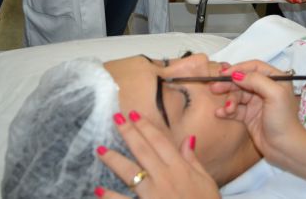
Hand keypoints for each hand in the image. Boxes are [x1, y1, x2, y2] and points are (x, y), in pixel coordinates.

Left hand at [96, 111, 218, 198]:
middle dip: (128, 132)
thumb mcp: (206, 181)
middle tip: (116, 118)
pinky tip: (99, 190)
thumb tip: (188, 138)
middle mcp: (165, 177)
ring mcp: (153, 194)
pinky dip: (111, 197)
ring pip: (130, 172)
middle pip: (142, 150)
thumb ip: (193, 160)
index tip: (134, 114)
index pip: (160, 141)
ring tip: (100, 149)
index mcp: (180, 168)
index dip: (146, 126)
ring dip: (113, 160)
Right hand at [210, 61, 305, 166]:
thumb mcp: (274, 94)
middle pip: (243, 81)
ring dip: (229, 100)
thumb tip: (237, 75)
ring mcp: (256, 103)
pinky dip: (226, 110)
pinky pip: (235, 109)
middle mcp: (265, 89)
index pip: (254, 67)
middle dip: (229, 84)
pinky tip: (220, 113)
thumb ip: (256, 80)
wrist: (285, 148)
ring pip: (237, 95)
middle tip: (214, 88)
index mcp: (276, 80)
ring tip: (228, 109)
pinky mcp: (249, 116)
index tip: (224, 73)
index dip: (239, 68)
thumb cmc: (283, 119)